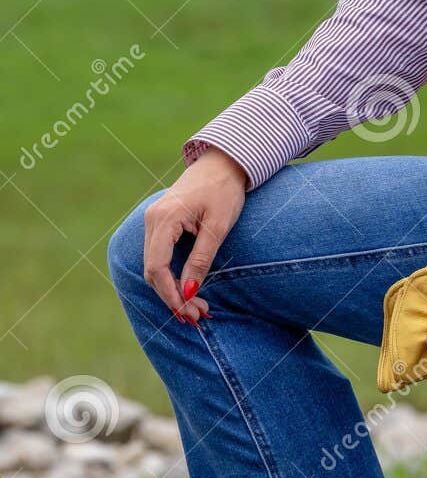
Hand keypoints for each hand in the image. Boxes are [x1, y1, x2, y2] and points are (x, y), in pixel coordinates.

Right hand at [142, 146, 248, 323]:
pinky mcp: (161, 223)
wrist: (224, 161)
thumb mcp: (218, 227)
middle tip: (198, 316)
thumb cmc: (224, 189)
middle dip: (173, 297)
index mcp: (164, 219)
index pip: (157, 267)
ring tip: (197, 307)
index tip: (188, 313)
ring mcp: (153, 221)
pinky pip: (160, 256)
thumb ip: (200, 260)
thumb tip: (188, 294)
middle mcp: (152, 220)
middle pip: (153, 270)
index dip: (170, 294)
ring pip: (155, 265)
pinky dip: (172, 275)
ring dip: (173, 289)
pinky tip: (188, 288)